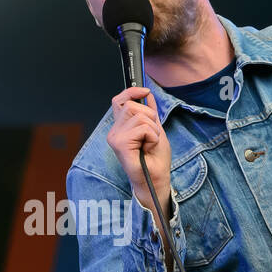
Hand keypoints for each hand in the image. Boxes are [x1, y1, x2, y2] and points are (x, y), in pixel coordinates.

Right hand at [107, 86, 171, 213]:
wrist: (156, 179)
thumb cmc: (155, 159)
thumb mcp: (156, 129)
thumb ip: (150, 112)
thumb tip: (148, 94)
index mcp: (121, 127)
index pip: (119, 100)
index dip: (131, 92)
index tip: (145, 91)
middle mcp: (114, 131)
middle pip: (133, 106)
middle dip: (150, 117)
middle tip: (152, 136)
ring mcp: (115, 137)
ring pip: (140, 116)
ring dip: (153, 130)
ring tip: (150, 144)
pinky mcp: (120, 144)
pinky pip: (143, 128)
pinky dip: (153, 137)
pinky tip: (148, 148)